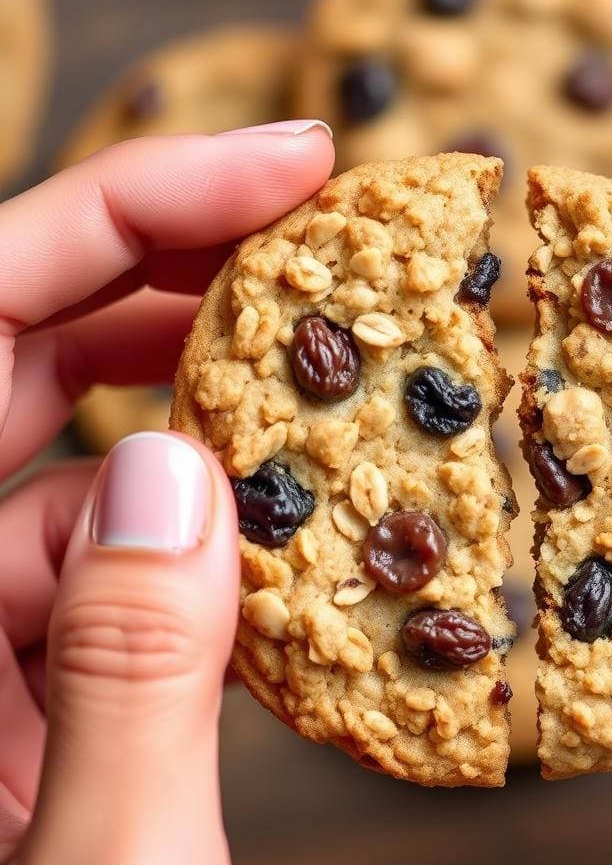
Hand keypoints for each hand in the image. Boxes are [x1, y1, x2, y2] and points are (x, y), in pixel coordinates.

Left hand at [0, 121, 334, 864]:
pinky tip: (287, 553)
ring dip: (209, 422)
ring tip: (327, 395)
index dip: (128, 212)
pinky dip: (206, 543)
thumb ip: (122, 686)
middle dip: (175, 277)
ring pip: (83, 470)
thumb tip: (178, 483)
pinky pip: (115, 567)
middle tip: (317, 241)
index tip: (284, 169)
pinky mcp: (29, 694)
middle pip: (18, 358)